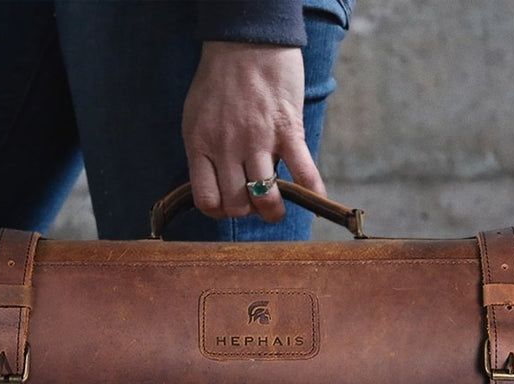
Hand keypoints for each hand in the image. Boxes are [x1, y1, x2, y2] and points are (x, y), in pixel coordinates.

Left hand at [182, 41, 323, 223]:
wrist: (248, 42)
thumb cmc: (220, 79)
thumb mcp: (197, 117)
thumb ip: (204, 151)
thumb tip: (217, 182)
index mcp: (201, 144)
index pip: (207, 199)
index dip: (219, 211)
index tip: (229, 206)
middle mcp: (226, 147)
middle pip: (237, 204)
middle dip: (247, 212)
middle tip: (255, 204)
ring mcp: (258, 140)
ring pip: (265, 197)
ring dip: (273, 211)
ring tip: (277, 209)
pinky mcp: (287, 130)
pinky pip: (303, 172)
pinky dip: (312, 192)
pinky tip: (316, 199)